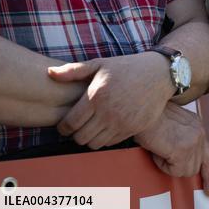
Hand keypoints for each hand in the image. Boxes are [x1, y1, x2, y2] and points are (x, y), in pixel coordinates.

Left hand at [49, 52, 173, 148]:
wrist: (160, 74)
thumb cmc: (127, 68)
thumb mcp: (101, 64)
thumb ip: (73, 71)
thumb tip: (49, 73)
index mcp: (96, 96)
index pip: (70, 124)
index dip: (63, 128)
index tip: (65, 125)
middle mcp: (108, 112)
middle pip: (80, 137)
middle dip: (75, 134)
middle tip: (78, 127)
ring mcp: (122, 122)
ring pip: (94, 143)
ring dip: (90, 138)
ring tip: (92, 128)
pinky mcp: (133, 129)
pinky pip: (111, 143)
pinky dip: (105, 138)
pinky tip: (107, 127)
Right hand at [135, 103, 208, 197]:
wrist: (143, 108)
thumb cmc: (150, 117)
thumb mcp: (173, 126)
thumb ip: (182, 139)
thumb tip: (181, 159)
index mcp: (198, 127)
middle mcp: (200, 134)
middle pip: (194, 168)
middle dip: (177, 166)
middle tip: (161, 150)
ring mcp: (193, 142)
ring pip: (184, 171)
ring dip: (168, 164)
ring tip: (159, 146)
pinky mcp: (183, 150)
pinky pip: (173, 171)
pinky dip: (162, 164)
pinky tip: (157, 149)